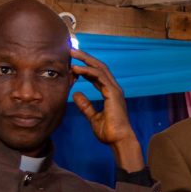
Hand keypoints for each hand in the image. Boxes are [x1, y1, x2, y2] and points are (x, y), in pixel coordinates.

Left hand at [70, 48, 143, 170]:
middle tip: (71, 50)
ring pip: (100, 68)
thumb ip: (85, 105)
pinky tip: (77, 69)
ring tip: (72, 55)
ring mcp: (115, 90)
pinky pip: (100, 77)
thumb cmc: (109, 132)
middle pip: (99, 67)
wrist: (119, 140)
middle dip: (85, 58)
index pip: (97, 75)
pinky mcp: (113, 93)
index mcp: (110, 93)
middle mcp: (114, 89)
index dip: (85, 67)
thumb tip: (76, 94)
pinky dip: (88, 71)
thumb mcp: (93, 117)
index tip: (72, 63)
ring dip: (85, 60)